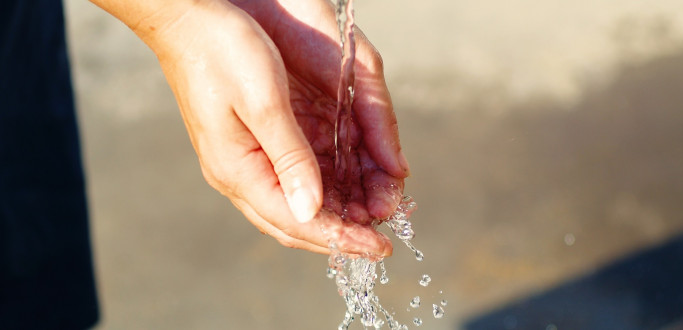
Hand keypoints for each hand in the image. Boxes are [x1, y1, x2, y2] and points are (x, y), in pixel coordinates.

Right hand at [116, 0, 409, 254]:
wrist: (186, 20)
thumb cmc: (222, 51)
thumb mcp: (264, 103)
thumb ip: (290, 158)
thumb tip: (311, 211)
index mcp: (238, 170)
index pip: (296, 221)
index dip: (340, 238)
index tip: (379, 248)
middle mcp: (236, 175)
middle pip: (293, 223)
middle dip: (338, 236)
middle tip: (378, 242)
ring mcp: (239, 162)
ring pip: (290, 206)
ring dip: (331, 216)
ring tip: (368, 218)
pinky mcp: (247, 147)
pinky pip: (286, 182)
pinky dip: (318, 192)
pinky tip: (342, 190)